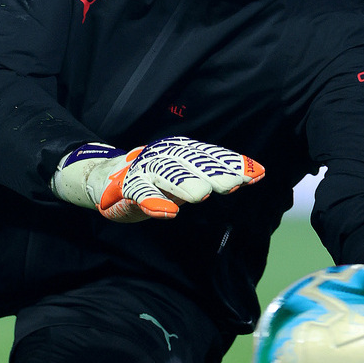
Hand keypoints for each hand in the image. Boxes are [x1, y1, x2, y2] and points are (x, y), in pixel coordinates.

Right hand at [51, 137, 263, 221]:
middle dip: (212, 173)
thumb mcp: (187, 175)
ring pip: (165, 175)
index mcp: (180, 150)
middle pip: (190, 163)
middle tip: (233, 184)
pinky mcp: (125, 189)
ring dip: (182, 184)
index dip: (231, 163)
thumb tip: (257, 173)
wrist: (106, 177)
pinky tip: (167, 212)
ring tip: (201, 196)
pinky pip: (140, 195)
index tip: (255, 174)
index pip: (209, 155)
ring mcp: (143, 171)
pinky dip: (152, 202)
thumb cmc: (156, 178)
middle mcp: (162, 156)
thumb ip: (215, 174)